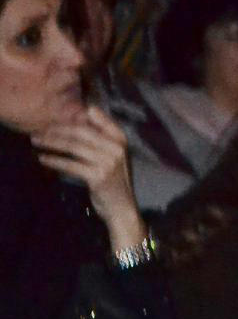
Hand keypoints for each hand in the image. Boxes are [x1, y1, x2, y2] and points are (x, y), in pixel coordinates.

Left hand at [32, 106, 146, 251]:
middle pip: (80, 131)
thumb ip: (101, 136)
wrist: (121, 207)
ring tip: (35, 141)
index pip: (98, 119)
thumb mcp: (112, 155)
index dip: (76, 114)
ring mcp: (108, 162)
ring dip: (51, 143)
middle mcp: (116, 148)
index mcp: (120, 140)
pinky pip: (71, 164)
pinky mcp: (98, 176)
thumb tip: (87, 110)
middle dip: (56, 129)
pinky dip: (54, 161)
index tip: (54, 114)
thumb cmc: (113, 180)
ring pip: (73, 146)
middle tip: (37, 130)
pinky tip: (42, 159)